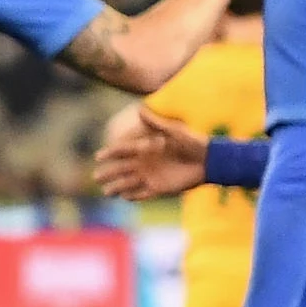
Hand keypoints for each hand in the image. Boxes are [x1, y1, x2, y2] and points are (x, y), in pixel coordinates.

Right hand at [94, 106, 210, 199]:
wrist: (210, 161)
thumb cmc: (193, 143)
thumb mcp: (175, 131)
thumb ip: (157, 123)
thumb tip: (140, 109)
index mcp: (146, 148)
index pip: (123, 150)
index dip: (110, 153)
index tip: (98, 157)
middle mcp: (145, 163)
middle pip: (120, 169)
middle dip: (108, 173)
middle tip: (96, 177)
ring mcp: (151, 176)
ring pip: (127, 183)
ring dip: (116, 187)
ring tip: (106, 193)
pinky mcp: (159, 189)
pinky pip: (142, 194)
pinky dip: (133, 196)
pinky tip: (124, 197)